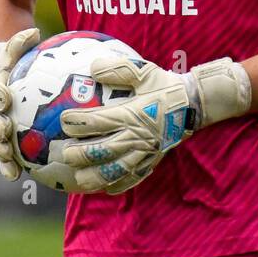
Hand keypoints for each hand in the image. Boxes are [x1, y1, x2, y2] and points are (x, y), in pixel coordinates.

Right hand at [0, 27, 40, 180]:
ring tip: (7, 156)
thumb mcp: (14, 50)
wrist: (0, 79)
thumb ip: (20, 42)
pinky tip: (15, 176)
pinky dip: (6, 164)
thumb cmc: (13, 62)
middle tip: (5, 129)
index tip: (5, 97)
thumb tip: (33, 31)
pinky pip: (2, 153)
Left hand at [59, 55, 252, 193]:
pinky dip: (121, 184)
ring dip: (96, 176)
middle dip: (81, 154)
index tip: (62, 122)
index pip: (98, 121)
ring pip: (117, 169)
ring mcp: (145, 151)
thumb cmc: (165, 86)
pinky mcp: (153, 160)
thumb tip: (93, 67)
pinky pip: (136, 176)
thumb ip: (118, 69)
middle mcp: (136, 136)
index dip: (77, 122)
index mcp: (131, 114)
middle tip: (64, 154)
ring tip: (79, 180)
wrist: (194, 103)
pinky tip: (107, 189)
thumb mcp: (144, 71)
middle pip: (103, 150)